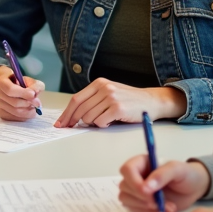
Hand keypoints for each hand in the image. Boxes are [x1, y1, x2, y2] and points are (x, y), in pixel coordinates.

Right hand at [0, 66, 44, 121]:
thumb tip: (35, 93)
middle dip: (28, 103)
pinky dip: (24, 116)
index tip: (33, 95)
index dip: (23, 93)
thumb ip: (35, 85)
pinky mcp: (1, 114)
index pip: (10, 89)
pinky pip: (14, 118)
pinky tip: (28, 111)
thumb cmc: (20, 83)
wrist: (10, 87)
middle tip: (38, 103)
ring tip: (34, 108)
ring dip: (28, 111)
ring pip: (15, 112)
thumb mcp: (28, 80)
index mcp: (1, 82)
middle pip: (14, 103)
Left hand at [56, 79, 185, 127]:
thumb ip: (93, 100)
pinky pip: (100, 122)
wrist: (151, 102)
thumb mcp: (109, 93)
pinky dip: (102, 125)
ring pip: (89, 117)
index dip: (66, 113)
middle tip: (71, 128)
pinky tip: (110, 122)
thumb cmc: (128, 100)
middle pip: (80, 109)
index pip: (76, 99)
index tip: (61, 123)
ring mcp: (111, 98)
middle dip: (74, 121)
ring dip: (93, 123)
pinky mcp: (118, 108)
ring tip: (103, 120)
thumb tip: (73, 115)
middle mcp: (104, 88)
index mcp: (99, 83)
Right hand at [118, 156, 210, 211]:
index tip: (148, 193)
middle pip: (125, 188)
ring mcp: (136, 192)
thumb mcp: (177, 170)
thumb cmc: (186, 174)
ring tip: (169, 208)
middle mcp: (135, 177)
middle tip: (162, 203)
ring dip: (147, 209)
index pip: (127, 170)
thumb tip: (146, 187)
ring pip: (128, 201)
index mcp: (141, 163)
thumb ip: (162, 175)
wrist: (194, 189)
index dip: (134, 182)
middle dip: (143, 199)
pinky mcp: (141, 206)